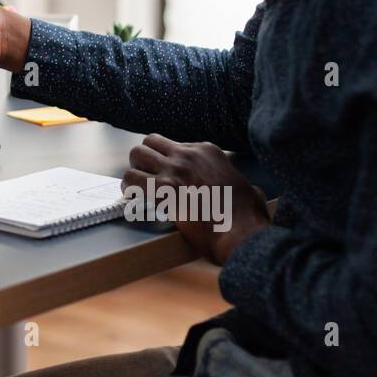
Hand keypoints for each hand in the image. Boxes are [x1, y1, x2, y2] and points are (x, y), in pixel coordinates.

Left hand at [122, 134, 270, 264]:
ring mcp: (175, 169)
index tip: (165, 176)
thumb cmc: (247, 217)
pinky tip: (134, 199)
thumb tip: (248, 192)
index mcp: (207, 150)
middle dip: (144, 159)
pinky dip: (128, 189)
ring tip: (137, 188)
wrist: (241, 233)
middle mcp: (189, 154)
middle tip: (145, 177)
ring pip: (137, 154)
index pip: (172, 144)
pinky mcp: (163, 189)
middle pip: (150, 142)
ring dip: (134, 170)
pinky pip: (131, 180)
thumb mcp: (247, 187)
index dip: (165, 161)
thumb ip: (236, 183)